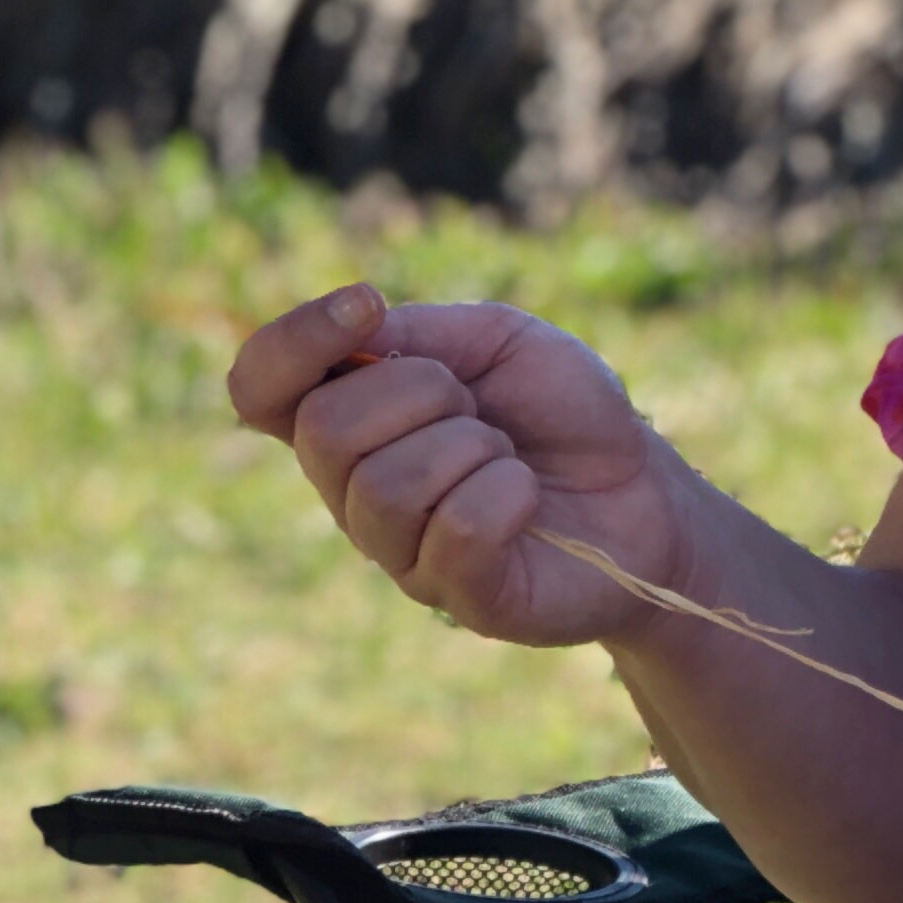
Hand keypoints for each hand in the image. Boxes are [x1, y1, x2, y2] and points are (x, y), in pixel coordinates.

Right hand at [226, 285, 693, 647]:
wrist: (644, 489)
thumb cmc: (563, 413)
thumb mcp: (497, 339)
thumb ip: (418, 332)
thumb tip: (356, 335)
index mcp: (351, 419)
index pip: (258, 386)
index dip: (292, 342)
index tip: (367, 305)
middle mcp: (354, 491)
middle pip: (323, 431)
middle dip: (420, 392)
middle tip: (477, 407)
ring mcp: (400, 552)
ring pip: (387, 485)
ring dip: (472, 447)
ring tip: (508, 457)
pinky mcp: (459, 597)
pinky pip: (455, 532)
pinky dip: (507, 492)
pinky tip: (527, 495)